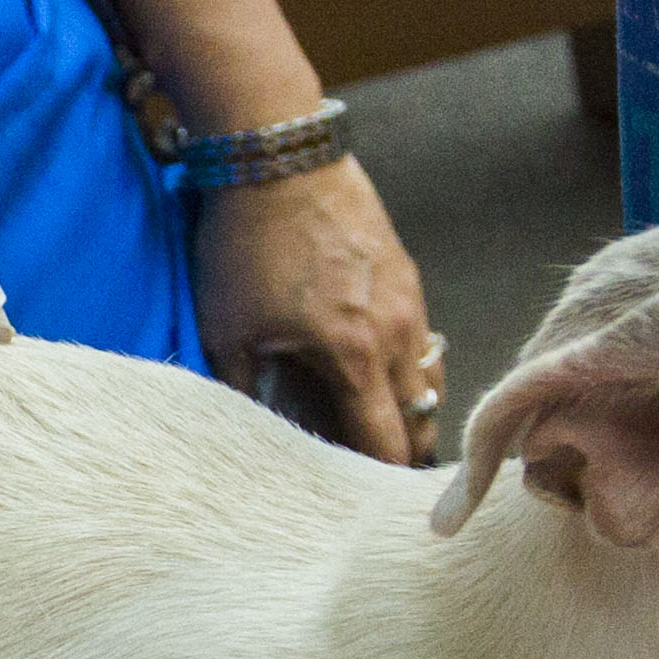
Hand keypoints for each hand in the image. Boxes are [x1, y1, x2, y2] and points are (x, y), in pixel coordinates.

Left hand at [192, 159, 445, 463]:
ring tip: (383, 426)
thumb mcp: (228, 329)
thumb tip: (247, 437)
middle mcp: (396, 335)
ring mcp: (410, 302)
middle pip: (422, 419)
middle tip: (376, 475)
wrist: (279, 158)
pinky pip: (423, 340)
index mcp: (355, 356)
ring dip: (411, 409)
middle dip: (403, 451)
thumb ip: (243, 392)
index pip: (386, 441)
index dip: (378, 478)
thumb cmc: (248, 243)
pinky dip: (408, 367)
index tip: (365, 500)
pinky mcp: (408, 275)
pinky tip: (379, 369)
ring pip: (430, 380)